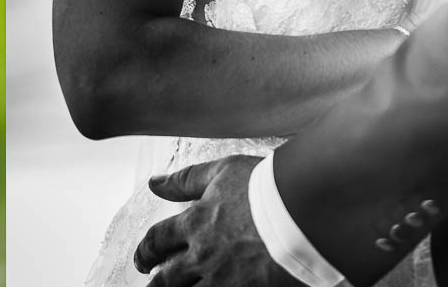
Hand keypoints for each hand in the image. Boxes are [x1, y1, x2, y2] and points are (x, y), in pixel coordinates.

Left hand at [132, 154, 297, 285]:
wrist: (305, 214)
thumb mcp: (222, 171)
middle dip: (155, 284)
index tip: (142, 259)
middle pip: (167, 280)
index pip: (157, 241)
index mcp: (195, 224)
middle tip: (150, 284)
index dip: (146, 251)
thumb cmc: (268, 189)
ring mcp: (225, 281)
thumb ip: (186, 180)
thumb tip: (154, 183)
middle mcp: (204, 257)